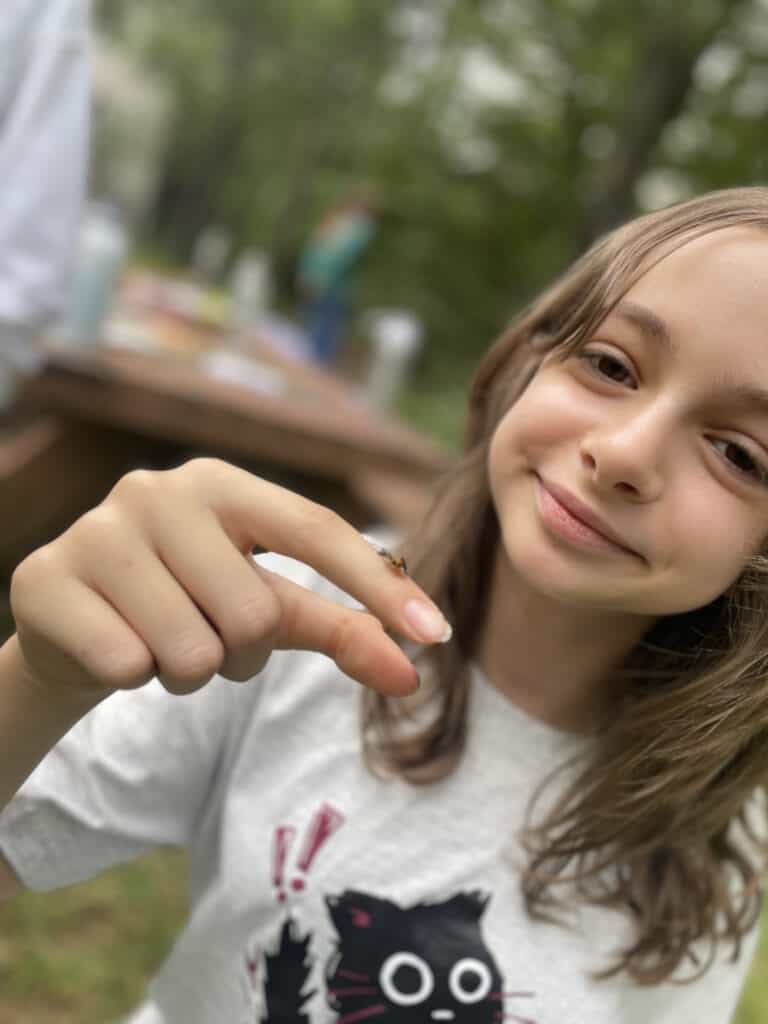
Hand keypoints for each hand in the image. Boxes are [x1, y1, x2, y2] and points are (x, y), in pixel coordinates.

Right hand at [9, 459, 449, 704]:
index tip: (436, 636)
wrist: (74, 624)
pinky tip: (113, 647)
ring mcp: (98, 529)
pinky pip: (126, 666)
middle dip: (239, 653)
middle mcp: (160, 490)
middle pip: (253, 616)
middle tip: (204, 635)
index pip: (316, 530)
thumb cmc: (188, 604)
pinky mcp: (46, 577)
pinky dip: (132, 677)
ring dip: (187, 671)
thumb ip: (340, 628)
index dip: (377, 587)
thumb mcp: (268, 608)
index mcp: (223, 483)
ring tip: (159, 641)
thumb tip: (414, 672)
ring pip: (191, 652)